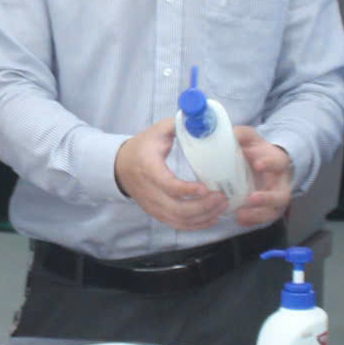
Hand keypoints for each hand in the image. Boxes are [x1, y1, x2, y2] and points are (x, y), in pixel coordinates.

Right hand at [114, 119, 228, 232]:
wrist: (121, 166)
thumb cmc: (143, 147)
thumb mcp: (158, 131)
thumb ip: (179, 125)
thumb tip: (202, 119)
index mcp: (148, 168)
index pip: (167, 185)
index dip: (187, 190)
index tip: (206, 188)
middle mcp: (149, 191)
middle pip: (176, 208)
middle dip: (202, 207)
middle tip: (222, 197)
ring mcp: (152, 205)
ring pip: (178, 219)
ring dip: (202, 217)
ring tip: (221, 206)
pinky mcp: (156, 213)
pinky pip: (177, 224)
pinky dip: (195, 225)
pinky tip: (212, 218)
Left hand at [229, 125, 294, 227]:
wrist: (260, 163)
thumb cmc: (255, 150)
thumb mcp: (250, 138)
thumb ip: (240, 134)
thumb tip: (228, 134)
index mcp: (278, 162)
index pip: (279, 162)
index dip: (269, 164)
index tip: (257, 164)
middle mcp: (280, 183)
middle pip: (282, 196)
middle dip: (268, 199)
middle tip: (251, 198)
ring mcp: (275, 199)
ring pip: (273, 212)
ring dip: (257, 214)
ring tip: (240, 214)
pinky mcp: (267, 209)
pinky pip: (262, 219)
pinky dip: (251, 221)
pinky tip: (239, 220)